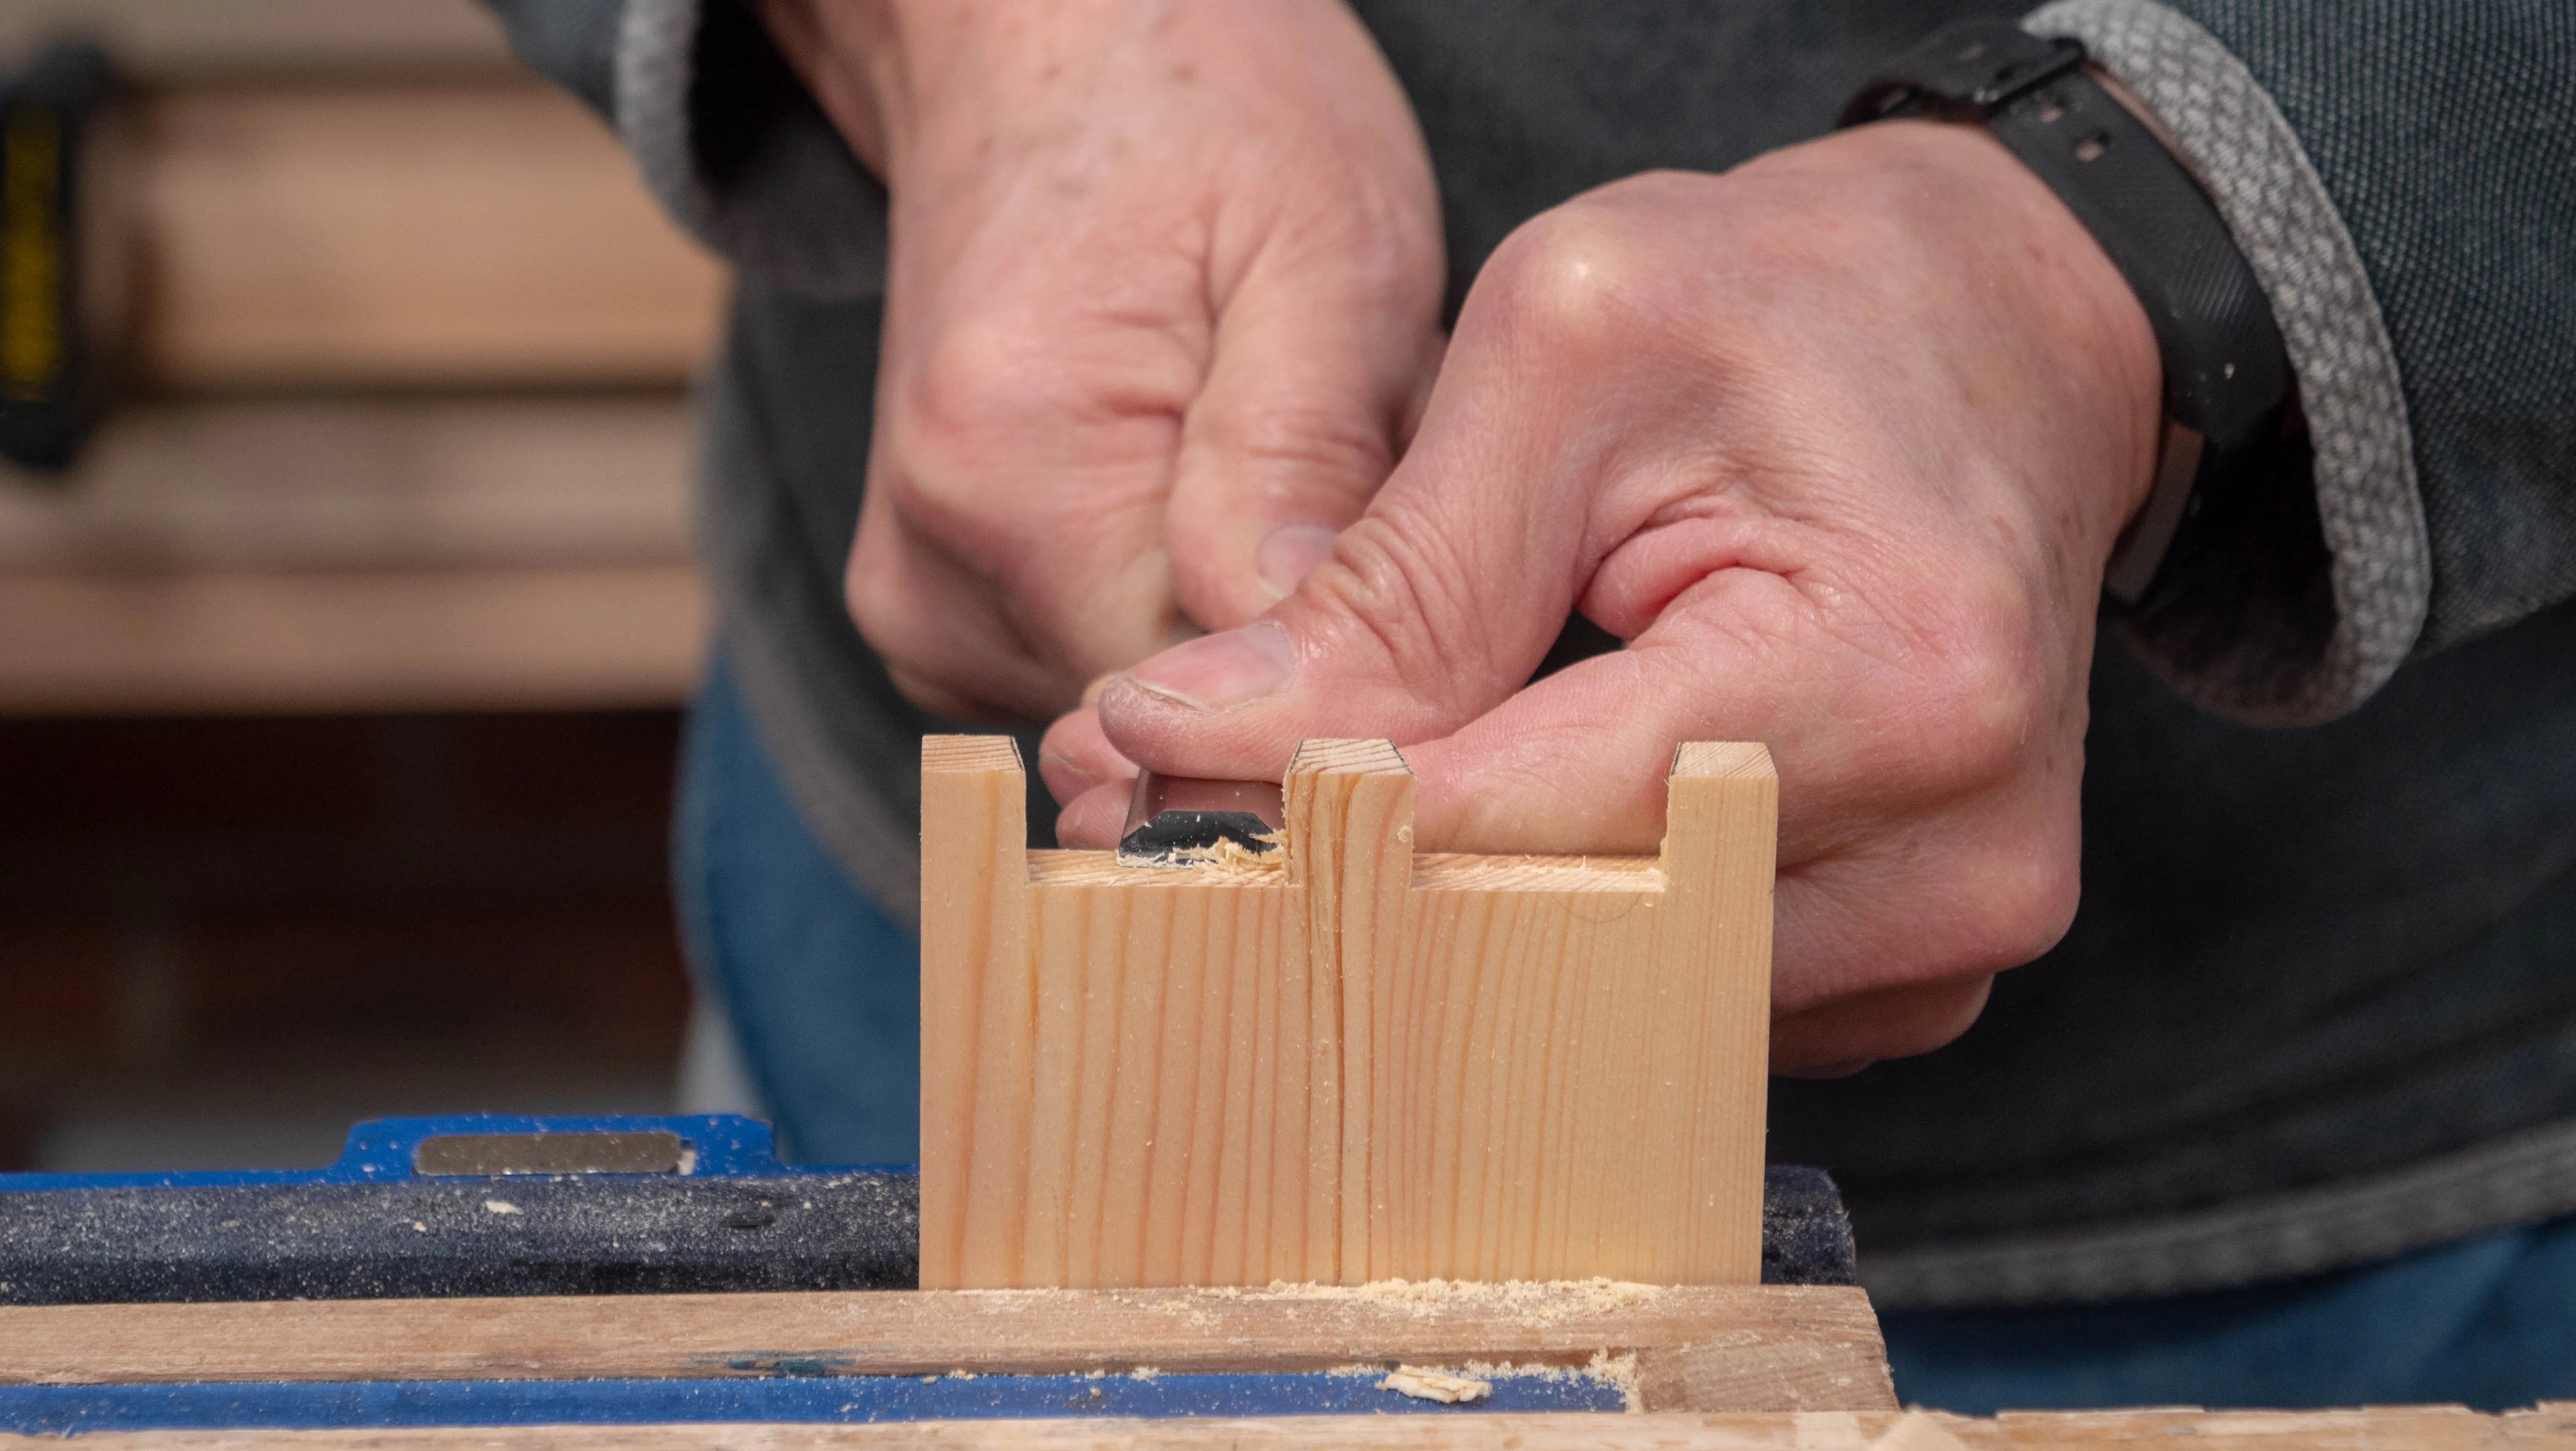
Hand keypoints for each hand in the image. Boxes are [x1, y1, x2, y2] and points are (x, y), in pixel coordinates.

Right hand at [753, 0, 1444, 719]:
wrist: (1039, 42)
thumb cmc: (1203, 113)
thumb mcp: (1322, 244)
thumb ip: (1310, 460)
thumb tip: (1316, 676)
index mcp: (1017, 482)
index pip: (1226, 715)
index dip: (1360, 683)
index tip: (1438, 591)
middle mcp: (937, 574)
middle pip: (1186, 724)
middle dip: (1307, 638)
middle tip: (1362, 475)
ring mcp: (923, 606)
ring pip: (1150, 706)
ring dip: (1247, 622)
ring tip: (1279, 461)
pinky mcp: (934, 614)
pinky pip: (1102, 670)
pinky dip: (1182, 611)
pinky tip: (1209, 493)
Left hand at [1043, 121, 2161, 1073]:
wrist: (2007, 332)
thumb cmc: (1792, 303)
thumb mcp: (1568, 347)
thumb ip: (1396, 571)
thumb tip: (1188, 735)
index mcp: (1894, 673)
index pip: (1525, 816)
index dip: (1308, 807)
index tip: (1132, 768)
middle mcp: (1960, 847)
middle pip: (1564, 936)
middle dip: (1351, 877)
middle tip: (1159, 798)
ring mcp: (1952, 927)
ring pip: (1607, 987)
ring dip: (1447, 911)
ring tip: (1328, 788)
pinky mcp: (1919, 962)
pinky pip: (1680, 990)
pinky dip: (1563, 919)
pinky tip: (1492, 817)